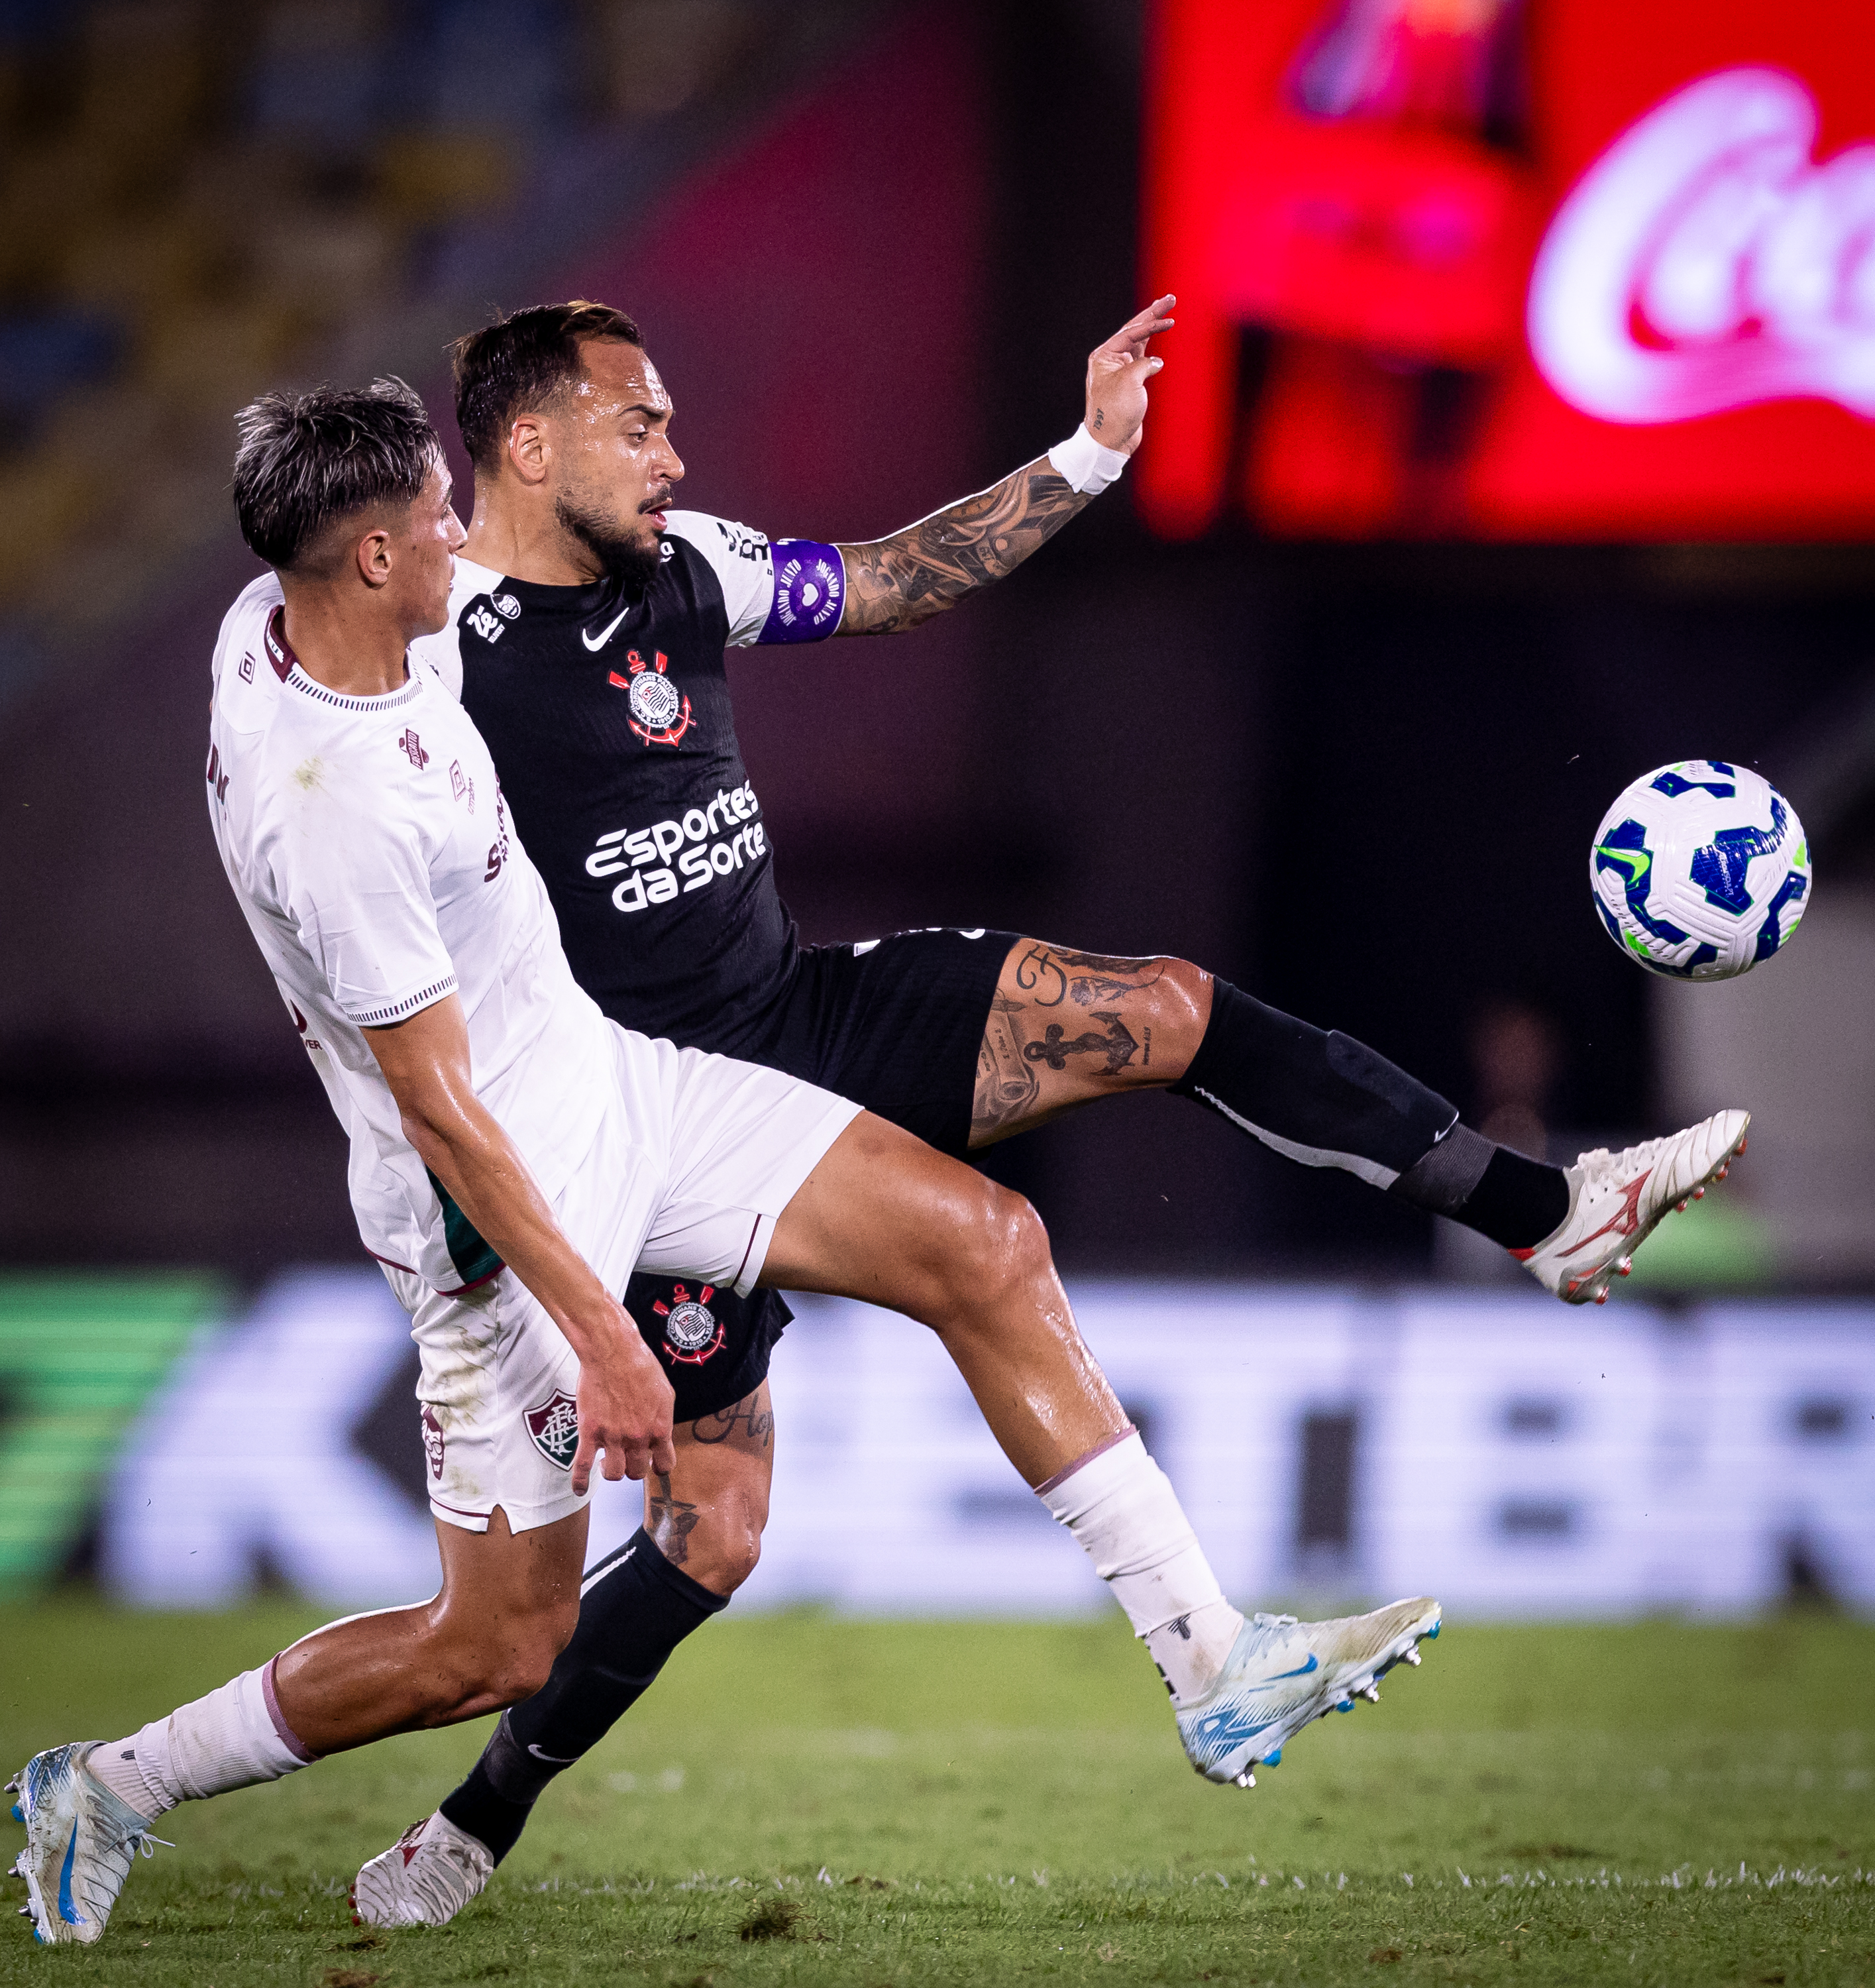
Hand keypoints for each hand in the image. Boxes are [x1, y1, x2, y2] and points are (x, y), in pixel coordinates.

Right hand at [570, 1316, 675, 1492]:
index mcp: (659, 1428)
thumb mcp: (665, 1394)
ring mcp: (614, 1437)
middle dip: (633, 1467)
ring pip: (614, 1475)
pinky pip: (583, 1466)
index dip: (658, 1467)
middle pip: (637, 1472)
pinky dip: (579, 1481)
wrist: (612, 1352)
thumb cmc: (641, 1367)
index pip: (664, 1465)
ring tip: (607, 1462)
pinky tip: (578, 1489)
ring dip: (611, 1472)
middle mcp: (638, 1437)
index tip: (652, 1464)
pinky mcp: (590, 1432)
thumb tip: (662, 1435)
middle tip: (626, 1457)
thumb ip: (663, 1419)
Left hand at [1083, 294, 1174, 457]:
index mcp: (1104, 356)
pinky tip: (1160, 336)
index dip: (1151, 323)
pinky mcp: (1130, 382)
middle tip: (1169, 299)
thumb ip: (1144, 365)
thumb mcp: (1130, 383)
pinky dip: (1152, 347)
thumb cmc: (1114, 413)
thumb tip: (1156, 362)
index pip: (1131, 332)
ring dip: (1153, 327)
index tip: (1171, 318)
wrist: (1110, 442)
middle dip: (1152, 315)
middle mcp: (1110, 360)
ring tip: (1166, 311)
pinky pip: (1142, 358)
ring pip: (1139, 342)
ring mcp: (1120, 370)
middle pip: (1134, 331)